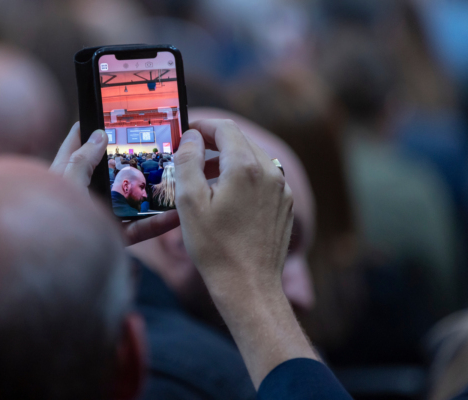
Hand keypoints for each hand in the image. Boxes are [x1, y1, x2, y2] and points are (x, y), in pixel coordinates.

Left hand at [50, 122, 179, 245]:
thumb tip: (98, 134)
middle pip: (111, 172)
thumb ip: (81, 160)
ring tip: (173, 179)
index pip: (76, 145)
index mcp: (64, 177)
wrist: (53, 266)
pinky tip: (176, 216)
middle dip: (131, 159)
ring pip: (130, 201)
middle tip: (156, 144)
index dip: (90, 129)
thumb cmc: (50, 220)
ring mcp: (100, 216)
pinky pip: (139, 229)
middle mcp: (83, 194)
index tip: (109, 114)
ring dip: (152, 193)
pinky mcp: (113, 238)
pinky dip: (157, 224)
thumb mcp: (65, 182)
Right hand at [174, 119, 316, 387]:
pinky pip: (264, 178)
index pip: (225, 128)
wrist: (249, 286)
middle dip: (214, 144)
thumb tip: (192, 137)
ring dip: (229, 161)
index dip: (203, 125)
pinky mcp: (285, 205)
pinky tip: (228, 199)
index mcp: (245, 167)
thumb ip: (188, 161)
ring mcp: (281, 189)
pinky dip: (244, 178)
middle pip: (240, 141)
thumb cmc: (215, 248)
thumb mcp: (189, 203)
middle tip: (191, 158)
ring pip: (253, 159)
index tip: (186, 132)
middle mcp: (270, 172)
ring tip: (206, 181)